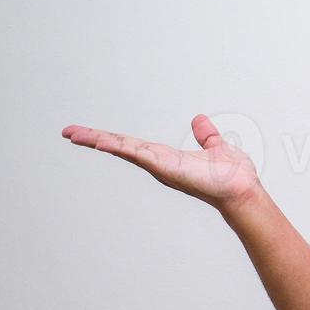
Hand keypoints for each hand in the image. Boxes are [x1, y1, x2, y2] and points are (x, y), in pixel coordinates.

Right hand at [61, 114, 261, 212]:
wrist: (241, 188)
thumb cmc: (231, 175)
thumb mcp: (216, 147)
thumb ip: (206, 135)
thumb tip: (199, 121)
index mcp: (167, 157)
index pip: (132, 144)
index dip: (110, 138)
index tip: (90, 134)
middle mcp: (159, 163)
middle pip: (120, 147)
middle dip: (94, 139)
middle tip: (68, 132)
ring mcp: (160, 166)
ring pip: (124, 148)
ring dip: (98, 140)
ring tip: (73, 133)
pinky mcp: (166, 167)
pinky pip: (138, 153)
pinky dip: (120, 147)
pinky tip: (101, 142)